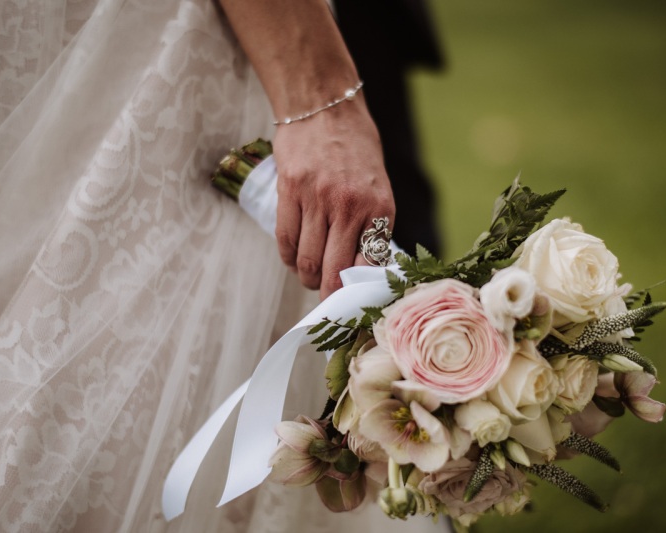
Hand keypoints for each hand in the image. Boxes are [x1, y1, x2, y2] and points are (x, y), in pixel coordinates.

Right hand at [273, 102, 394, 299]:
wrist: (326, 105)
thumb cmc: (355, 148)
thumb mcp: (378, 186)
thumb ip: (371, 223)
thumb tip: (361, 268)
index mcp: (379, 207)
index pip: (368, 267)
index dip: (356, 293)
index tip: (350, 305)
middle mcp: (350, 206)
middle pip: (333, 271)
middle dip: (328, 295)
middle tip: (326, 301)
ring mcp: (318, 198)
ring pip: (306, 260)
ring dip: (306, 277)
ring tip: (309, 276)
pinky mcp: (290, 190)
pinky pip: (285, 239)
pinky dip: (288, 257)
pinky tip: (292, 258)